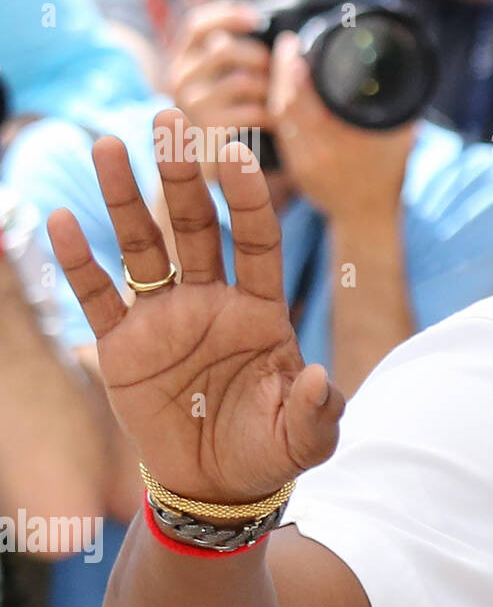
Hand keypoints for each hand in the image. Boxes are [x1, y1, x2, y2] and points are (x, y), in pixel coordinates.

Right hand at [46, 108, 345, 504]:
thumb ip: (318, 409)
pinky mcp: (122, 346)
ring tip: (108, 144)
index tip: (233, 154)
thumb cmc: (269, 451)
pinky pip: (96, 296)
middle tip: (168, 120)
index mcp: (261, 310)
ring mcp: (164, 318)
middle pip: (195, 226)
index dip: (246, 198)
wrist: (216, 486)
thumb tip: (318, 378)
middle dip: (181, 175)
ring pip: (142, 246)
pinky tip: (60, 222)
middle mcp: (211, 301)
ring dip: (123, 198)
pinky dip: (78, 263)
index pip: (256, 239)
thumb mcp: (306, 436)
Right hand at [164, 2, 271, 134]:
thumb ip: (233, 52)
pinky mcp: (209, 130)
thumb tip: (265, 22)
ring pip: (242, 81)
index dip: (228, 15)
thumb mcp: (223, 80)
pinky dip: (272, 115)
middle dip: (259, 57)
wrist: (212, 166)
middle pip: (224, 49)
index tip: (257, 18)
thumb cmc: (227, 117)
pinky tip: (278, 122)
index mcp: (184, 59)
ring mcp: (192, 105)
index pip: (197, 24)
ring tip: (280, 100)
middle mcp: (180, 78)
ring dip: (270, 89)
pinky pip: (251, 112)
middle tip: (276, 72)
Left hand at [267, 32, 415, 223]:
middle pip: (285, 105)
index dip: (293, 71)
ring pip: (278, 117)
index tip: (294, 46)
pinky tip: (281, 88)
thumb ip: (403, 109)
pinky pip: (280, 130)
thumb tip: (409, 73)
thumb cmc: (389, 176)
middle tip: (286, 44)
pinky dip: (279, 105)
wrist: (369, 218)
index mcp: (340, 146)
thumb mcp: (402, 140)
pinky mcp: (293, 167)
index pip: (304, 101)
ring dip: (276, 86)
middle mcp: (316, 155)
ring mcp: (301, 164)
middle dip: (281, 71)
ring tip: (283, 60)